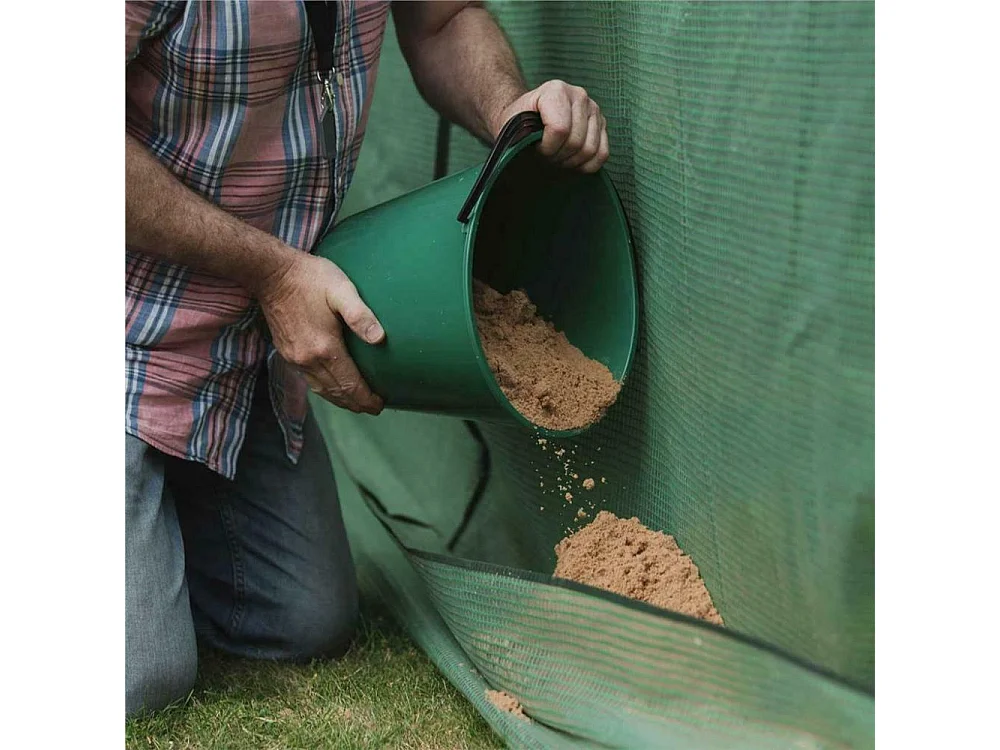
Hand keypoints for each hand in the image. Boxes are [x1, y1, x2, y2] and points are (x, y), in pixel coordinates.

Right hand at [257, 252, 385, 414]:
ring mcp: (295, 358)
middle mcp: (308, 359)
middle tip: (374, 408)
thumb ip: (361, 315)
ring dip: (340, 400)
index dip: (366, 398)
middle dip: (356, 403)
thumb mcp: (341, 289)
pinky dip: (325, 390)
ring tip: (357, 403)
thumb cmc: (309, 278)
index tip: (380, 404)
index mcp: (324, 348)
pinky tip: (333, 388)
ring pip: (321, 390)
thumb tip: (380, 339)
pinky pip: (310, 380)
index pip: (350, 384)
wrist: (271, 273)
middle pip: (336, 392)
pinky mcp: (287, 352)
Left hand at [496, 80, 608, 172]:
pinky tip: (571, 163)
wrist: (528, 117)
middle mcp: (579, 95)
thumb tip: (534, 155)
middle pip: (576, 141)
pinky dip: (587, 165)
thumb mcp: (513, 125)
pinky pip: (602, 153)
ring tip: (557, 159)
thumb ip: (523, 137)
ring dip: (571, 163)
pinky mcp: (602, 124)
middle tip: (546, 158)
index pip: (559, 129)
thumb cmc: (519, 123)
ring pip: (590, 150)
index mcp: (556, 90)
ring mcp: (594, 109)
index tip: (535, 150)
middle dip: (558, 157)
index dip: (546, 149)